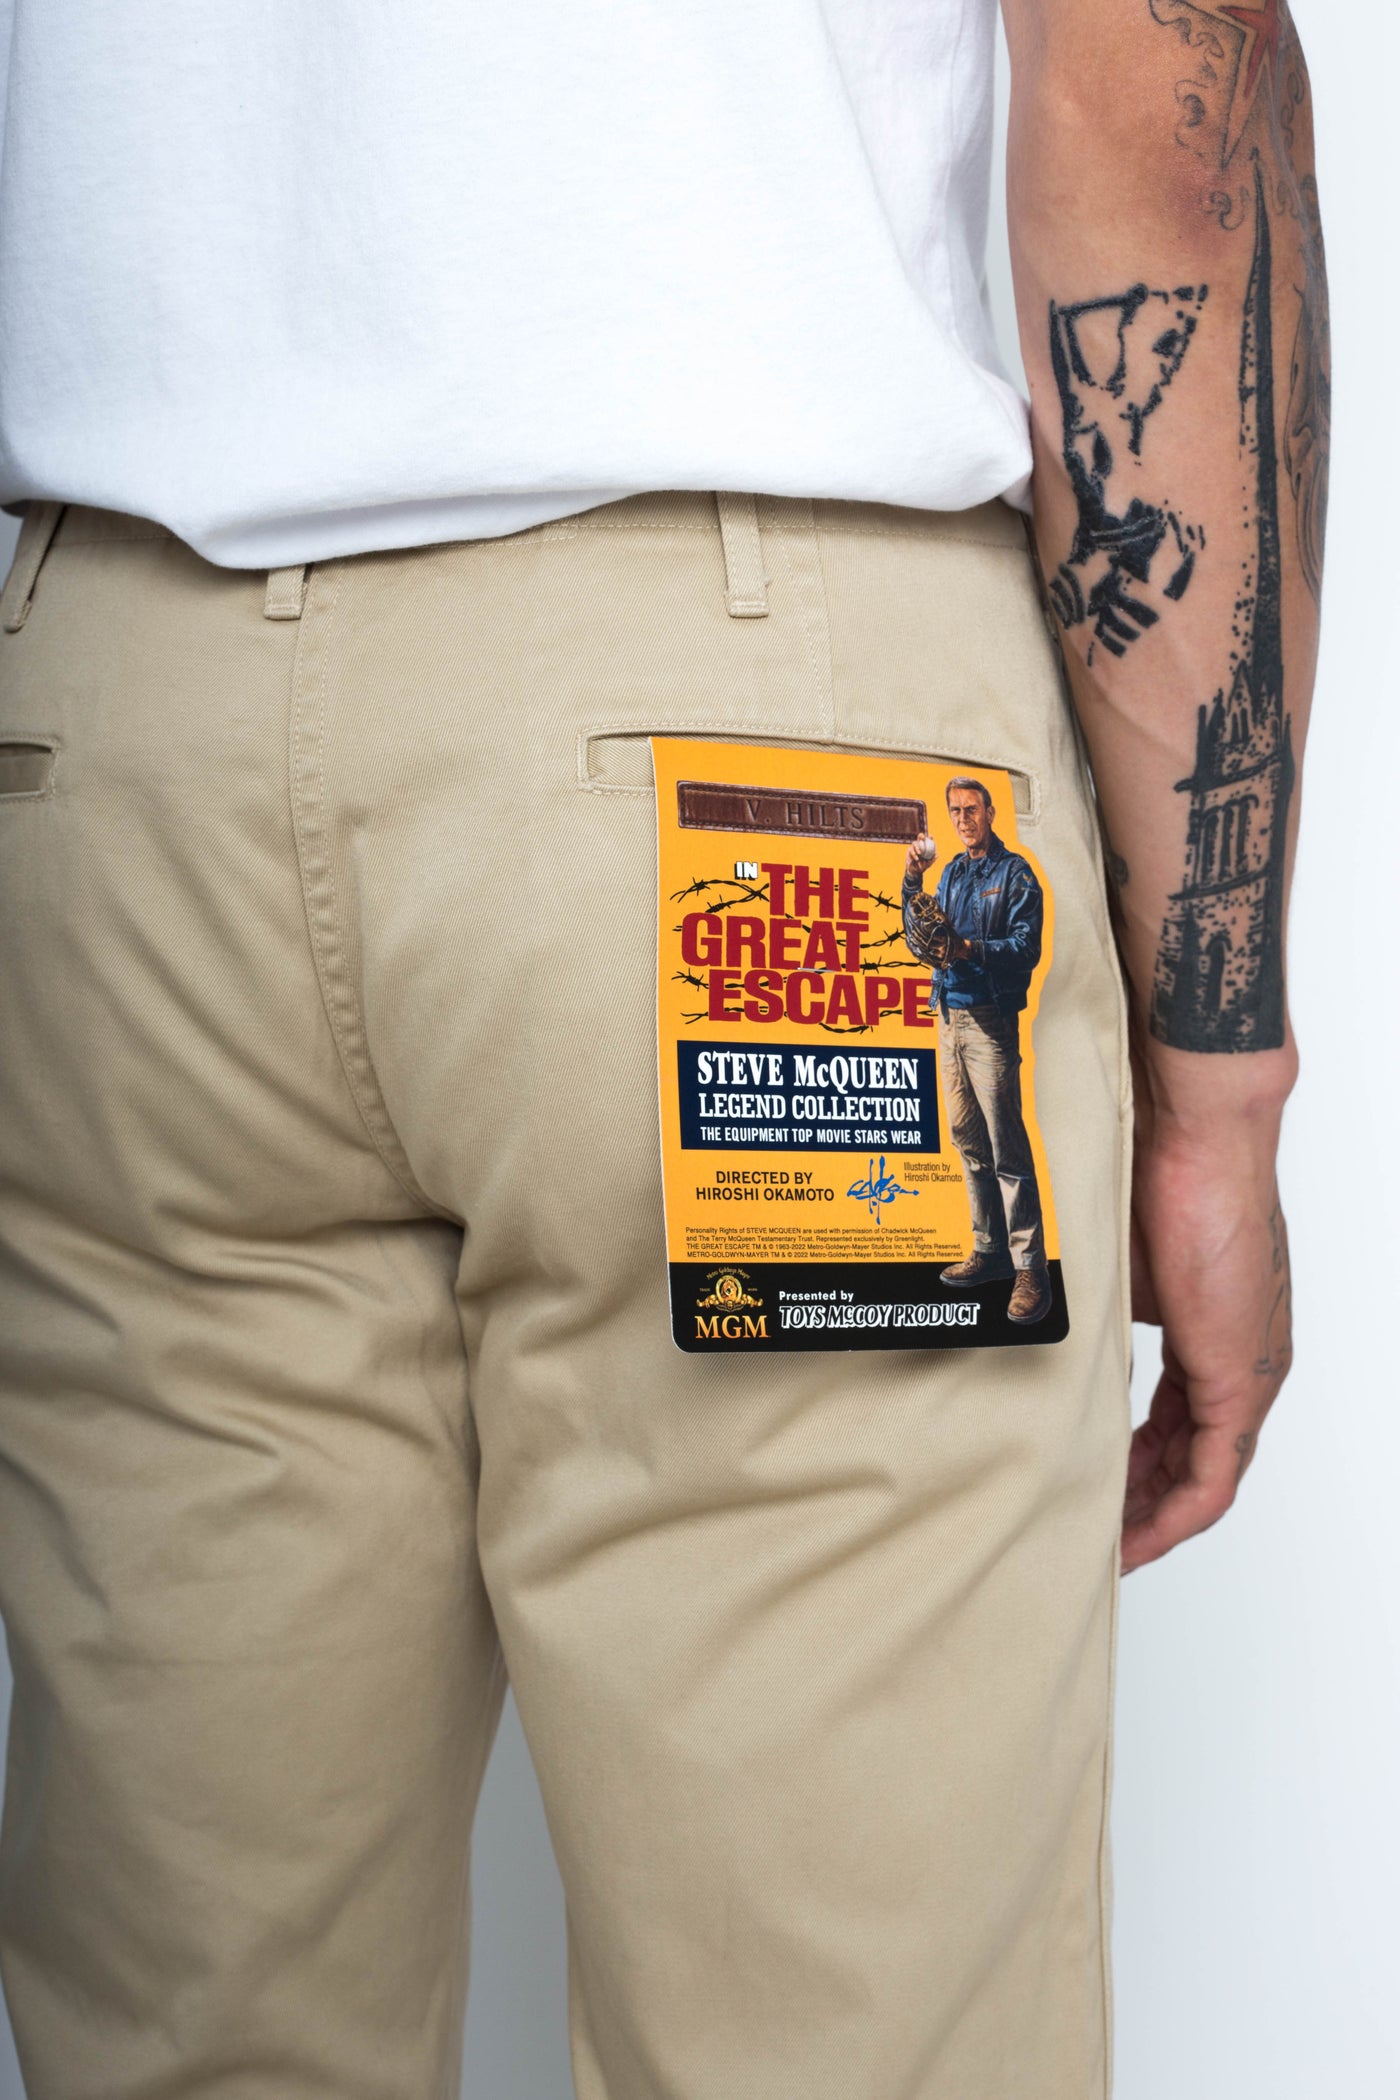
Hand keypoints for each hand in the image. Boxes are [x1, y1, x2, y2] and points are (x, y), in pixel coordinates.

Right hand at [904, 833, 936, 879]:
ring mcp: (914, 847)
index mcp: (925, 847)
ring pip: (914, 843)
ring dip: (917, 847)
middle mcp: (919, 845)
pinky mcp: (909, 851)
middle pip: (919, 837)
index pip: (928, 840)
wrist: (915, 870)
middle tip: (923, 838)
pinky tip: (917, 859)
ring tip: (920, 853)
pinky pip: (911, 851)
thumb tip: (937, 855)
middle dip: (921, 836)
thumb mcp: (928, 864)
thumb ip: (932, 860)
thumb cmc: (923, 866)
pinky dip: (914, 855)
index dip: (930, 837)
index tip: (931, 836)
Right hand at [1122, 1079, 1292, 1572]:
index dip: (1133, 1466)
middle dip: (1137, 1503)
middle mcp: (1238, 1361)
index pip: (1176, 1424)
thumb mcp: (1109, 1268)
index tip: (1090, 1491)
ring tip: (1105, 1549)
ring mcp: (1245, 1373)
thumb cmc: (1154, 1174)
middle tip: (1090, 1534)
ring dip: (1154, 1517)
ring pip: (1203, 1475)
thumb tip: (1037, 1340)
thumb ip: (1092, 1318)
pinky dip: (1176, 1514)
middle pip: (1189, 1459)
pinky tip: (1138, 1538)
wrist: (1194, 1140)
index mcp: (1209, 1334)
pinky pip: (1214, 1477)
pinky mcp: (1240, 1382)